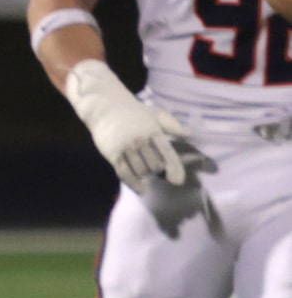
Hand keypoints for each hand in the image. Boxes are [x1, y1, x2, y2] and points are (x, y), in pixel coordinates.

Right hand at [65, 59, 196, 190]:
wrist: (105, 107)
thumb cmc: (134, 111)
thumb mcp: (156, 114)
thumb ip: (174, 126)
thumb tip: (191, 135)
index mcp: (153, 131)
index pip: (166, 153)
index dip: (174, 168)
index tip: (178, 181)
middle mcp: (139, 141)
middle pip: (154, 165)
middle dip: (159, 172)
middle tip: (160, 174)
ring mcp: (125, 148)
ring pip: (139, 170)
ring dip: (146, 176)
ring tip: (149, 177)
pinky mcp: (112, 154)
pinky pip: (123, 172)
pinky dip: (133, 183)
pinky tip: (141, 189)